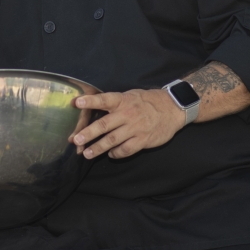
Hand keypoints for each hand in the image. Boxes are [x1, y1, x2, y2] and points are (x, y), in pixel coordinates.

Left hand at [70, 89, 185, 159]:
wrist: (172, 108)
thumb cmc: (148, 101)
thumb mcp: (131, 95)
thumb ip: (115, 103)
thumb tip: (95, 108)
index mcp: (123, 100)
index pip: (104, 100)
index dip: (90, 101)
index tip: (76, 103)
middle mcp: (127, 114)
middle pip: (104, 125)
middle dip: (88, 133)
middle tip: (76, 140)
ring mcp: (135, 128)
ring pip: (112, 140)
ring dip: (98, 148)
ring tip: (86, 154)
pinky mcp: (142, 140)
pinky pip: (126, 150)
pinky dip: (116, 154)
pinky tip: (110, 154)